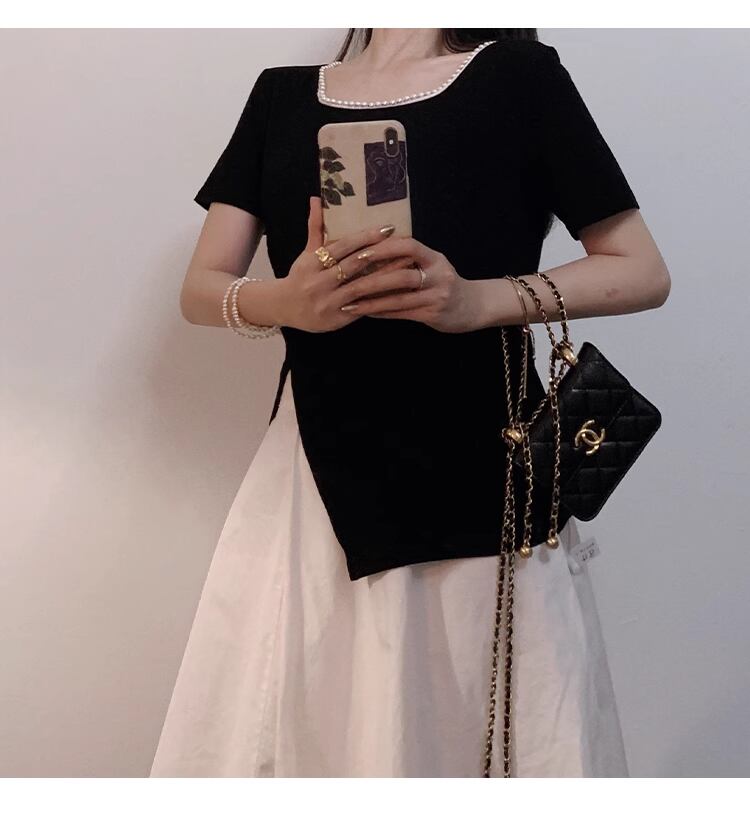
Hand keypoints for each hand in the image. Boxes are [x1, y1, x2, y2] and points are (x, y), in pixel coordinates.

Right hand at [275, 196, 416, 332]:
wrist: (284, 308)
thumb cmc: (300, 276)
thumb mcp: (306, 252)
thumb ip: (316, 227)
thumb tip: (317, 198)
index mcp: (312, 263)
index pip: (342, 246)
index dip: (365, 237)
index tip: (388, 228)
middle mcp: (319, 282)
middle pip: (353, 265)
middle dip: (380, 254)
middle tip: (405, 245)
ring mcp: (328, 302)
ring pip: (360, 287)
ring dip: (384, 277)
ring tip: (405, 268)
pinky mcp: (336, 319)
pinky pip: (361, 308)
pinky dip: (378, 300)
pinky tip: (396, 292)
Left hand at [335, 236, 486, 332]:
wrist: (474, 306)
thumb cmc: (444, 283)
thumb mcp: (433, 264)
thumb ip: (410, 258)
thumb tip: (372, 249)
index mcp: (435, 258)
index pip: (409, 246)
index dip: (384, 248)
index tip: (360, 251)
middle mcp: (438, 275)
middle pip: (401, 275)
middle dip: (371, 278)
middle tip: (346, 279)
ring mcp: (437, 297)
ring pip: (399, 299)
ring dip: (371, 301)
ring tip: (348, 302)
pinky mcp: (433, 315)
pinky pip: (402, 313)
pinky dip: (381, 312)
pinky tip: (364, 312)